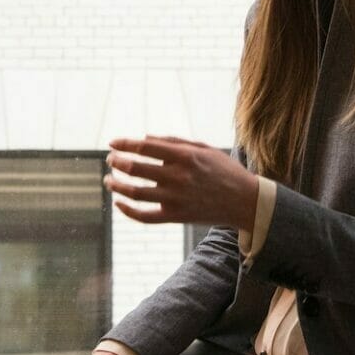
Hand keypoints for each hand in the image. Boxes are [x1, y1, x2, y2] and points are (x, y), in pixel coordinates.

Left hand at [105, 135, 258, 227]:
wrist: (245, 201)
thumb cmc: (224, 170)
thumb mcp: (203, 148)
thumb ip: (174, 141)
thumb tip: (144, 138)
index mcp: (184, 156)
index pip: (145, 147)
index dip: (124, 144)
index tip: (112, 143)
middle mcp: (178, 177)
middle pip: (135, 168)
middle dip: (117, 162)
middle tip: (110, 160)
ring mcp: (176, 198)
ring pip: (134, 193)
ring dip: (116, 185)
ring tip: (109, 180)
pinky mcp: (176, 216)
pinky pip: (144, 217)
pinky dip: (127, 211)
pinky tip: (119, 203)